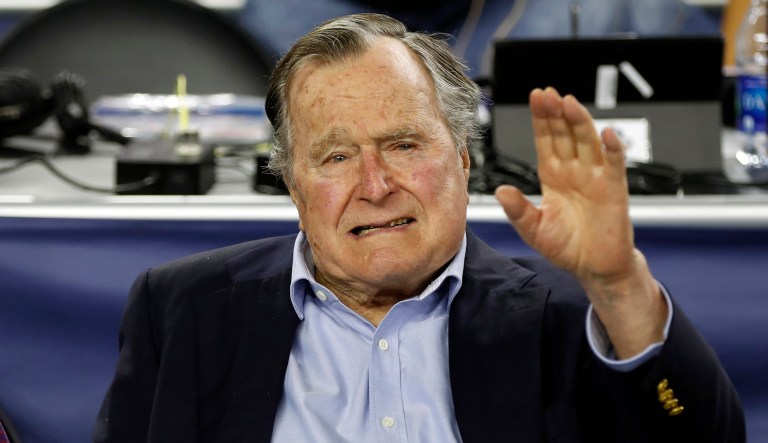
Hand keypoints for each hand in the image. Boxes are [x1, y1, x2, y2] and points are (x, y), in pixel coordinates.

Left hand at [495, 87, 665, 357]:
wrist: (594, 267)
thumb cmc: (565, 247)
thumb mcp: (533, 230)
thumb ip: (518, 210)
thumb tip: (500, 191)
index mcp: (553, 176)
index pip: (546, 140)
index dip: (541, 119)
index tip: (535, 97)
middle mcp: (574, 171)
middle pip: (565, 134)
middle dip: (556, 113)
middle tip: (547, 93)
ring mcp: (595, 177)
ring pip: (587, 142)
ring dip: (579, 122)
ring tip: (569, 102)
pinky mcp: (614, 189)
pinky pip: (614, 164)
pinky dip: (613, 148)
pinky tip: (606, 133)